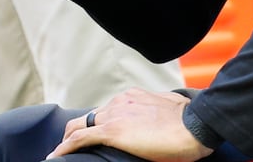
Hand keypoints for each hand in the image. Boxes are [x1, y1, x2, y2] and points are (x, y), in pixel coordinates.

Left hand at [49, 89, 210, 161]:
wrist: (196, 125)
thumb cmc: (192, 120)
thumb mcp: (173, 109)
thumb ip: (160, 111)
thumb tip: (165, 120)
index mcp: (133, 97)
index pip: (108, 111)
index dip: (97, 125)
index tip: (94, 137)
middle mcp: (120, 102)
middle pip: (90, 117)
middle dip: (77, 132)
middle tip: (71, 149)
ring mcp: (114, 115)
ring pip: (80, 126)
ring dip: (69, 141)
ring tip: (60, 155)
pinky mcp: (112, 131)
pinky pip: (80, 138)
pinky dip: (65, 147)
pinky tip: (56, 157)